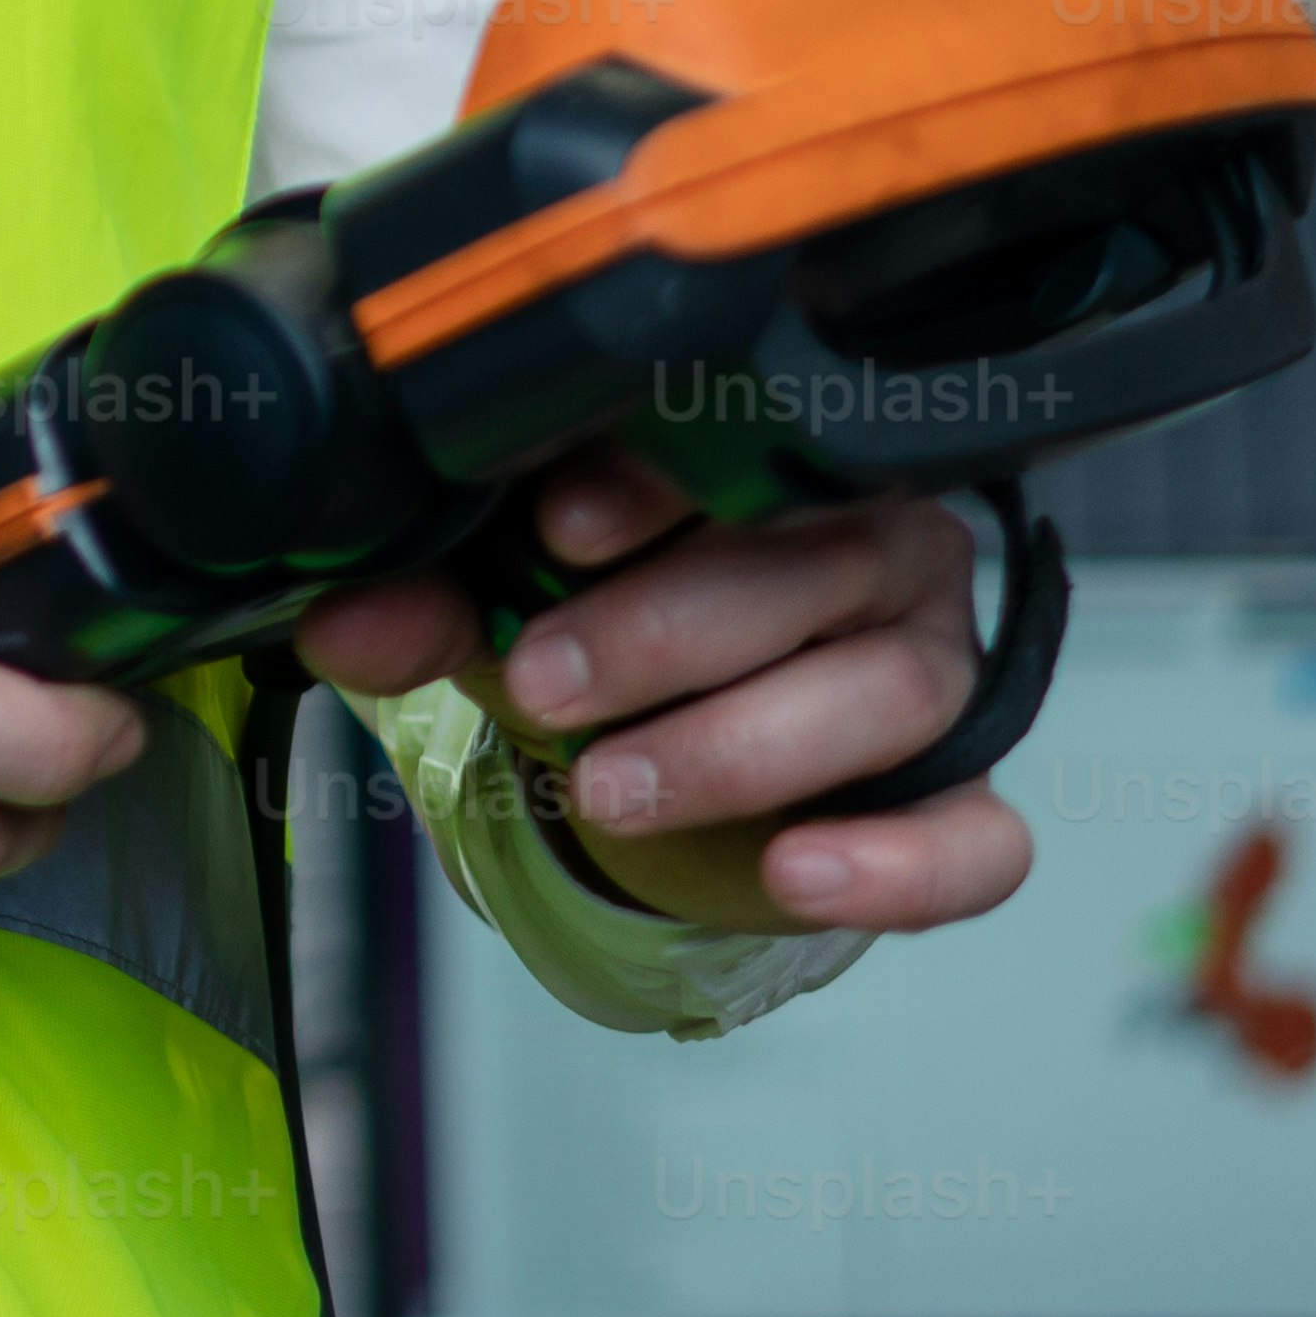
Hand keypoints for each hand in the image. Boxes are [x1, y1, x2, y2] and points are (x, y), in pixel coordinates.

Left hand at [296, 458, 1033, 937]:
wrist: (683, 765)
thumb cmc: (616, 642)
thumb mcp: (513, 610)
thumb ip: (433, 607)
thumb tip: (339, 624)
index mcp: (774, 464)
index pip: (742, 443)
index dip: (654, 484)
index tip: (558, 524)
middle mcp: (876, 549)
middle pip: (809, 571)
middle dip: (665, 632)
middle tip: (546, 685)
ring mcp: (933, 673)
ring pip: (890, 693)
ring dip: (741, 746)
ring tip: (611, 790)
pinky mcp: (962, 799)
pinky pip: (975, 837)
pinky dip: (895, 864)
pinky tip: (798, 874)